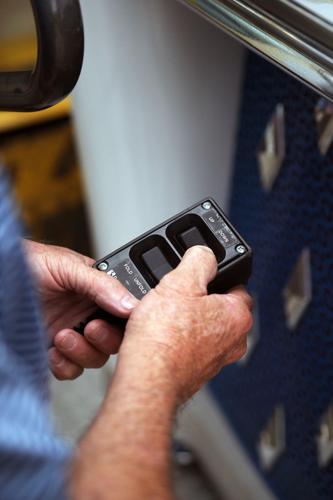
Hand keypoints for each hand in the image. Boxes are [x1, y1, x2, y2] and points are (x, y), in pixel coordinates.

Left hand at [24, 240, 137, 379]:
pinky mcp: (54, 351)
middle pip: (116, 340)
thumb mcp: (68, 266)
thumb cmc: (29, 263)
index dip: (129, 321)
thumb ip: (102, 284)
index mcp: (100, 291)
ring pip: (96, 358)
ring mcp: (73, 333)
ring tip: (63, 336)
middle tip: (90, 328)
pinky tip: (53, 350)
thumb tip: (130, 303)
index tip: (125, 323)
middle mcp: (89, 313)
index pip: (127, 311)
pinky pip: (71, 370)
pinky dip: (65, 365)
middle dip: (106, 339)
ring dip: (82, 352)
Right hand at [121, 246, 252, 402]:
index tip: (199, 274)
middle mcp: (233, 341)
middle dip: (198, 300)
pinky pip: (188, 347)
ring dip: (185, 321)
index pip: (237, 285)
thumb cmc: (164, 338)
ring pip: (202, 329)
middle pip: (218, 308)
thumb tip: (204, 253)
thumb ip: (198, 259)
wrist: (147, 378)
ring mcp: (215, 360)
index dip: (215, 275)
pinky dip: (176, 341)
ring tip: (163, 316)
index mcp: (237, 316)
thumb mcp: (180, 281)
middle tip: (176, 295)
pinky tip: (159, 336)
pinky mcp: (195, 372)